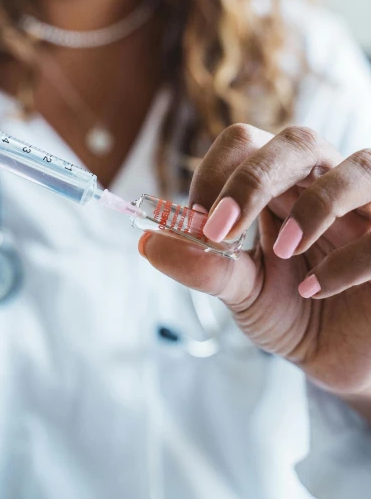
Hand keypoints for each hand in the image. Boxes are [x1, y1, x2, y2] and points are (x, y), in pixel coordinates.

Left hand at [140, 123, 370, 414]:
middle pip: (298, 141)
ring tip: (282, 249)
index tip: (195, 223)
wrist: (338, 357)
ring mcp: (368, 208)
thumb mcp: (242, 291)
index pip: (245, 143)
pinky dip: (348, 259)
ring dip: (314, 204)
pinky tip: (316, 289)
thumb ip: (204, 266)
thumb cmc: (291, 311)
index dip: (216, 173)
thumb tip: (149, 242)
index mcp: (279, 183)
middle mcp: (324, 181)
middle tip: (219, 228)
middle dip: (255, 178)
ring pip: (361, 165)